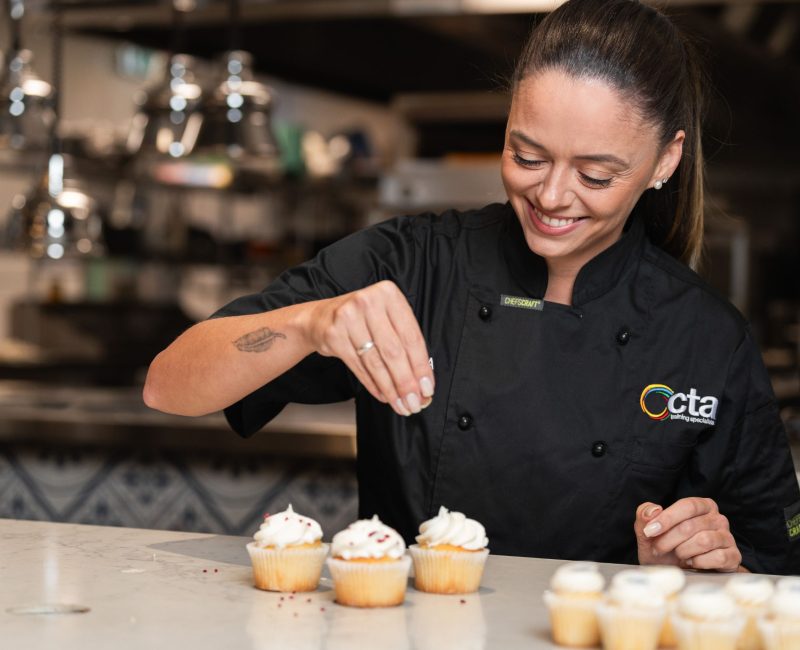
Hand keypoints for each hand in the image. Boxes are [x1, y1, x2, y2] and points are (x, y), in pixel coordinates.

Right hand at [306, 280, 433, 415]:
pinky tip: (383, 395)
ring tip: (400, 403)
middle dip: (406, 382)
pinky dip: (373, 385)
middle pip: (394, 351)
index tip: (427, 388)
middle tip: (415, 402)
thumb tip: (422, 381)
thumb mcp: (387, 317)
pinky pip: (359, 367)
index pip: (411, 336)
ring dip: (391, 388)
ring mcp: (348, 318)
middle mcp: (368, 302)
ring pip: (376, 362)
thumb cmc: (362, 318)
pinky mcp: (334, 335)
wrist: (321, 318)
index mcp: (388, 294)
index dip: (421, 366)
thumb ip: (405, 342)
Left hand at [634, 498, 742, 571]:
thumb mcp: (648, 532)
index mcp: (701, 506)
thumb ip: (644, 516)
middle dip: (669, 540)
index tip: (650, 532)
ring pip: (704, 541)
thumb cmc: (664, 548)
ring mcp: (728, 537)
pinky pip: (718, 557)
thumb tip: (653, 510)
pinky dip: (700, 562)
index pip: (687, 505)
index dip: (667, 518)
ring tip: (677, 555)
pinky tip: (692, 563)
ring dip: (683, 551)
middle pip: (691, 526)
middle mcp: (718, 518)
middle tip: (658, 550)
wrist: (679, 575)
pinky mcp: (734, 556)